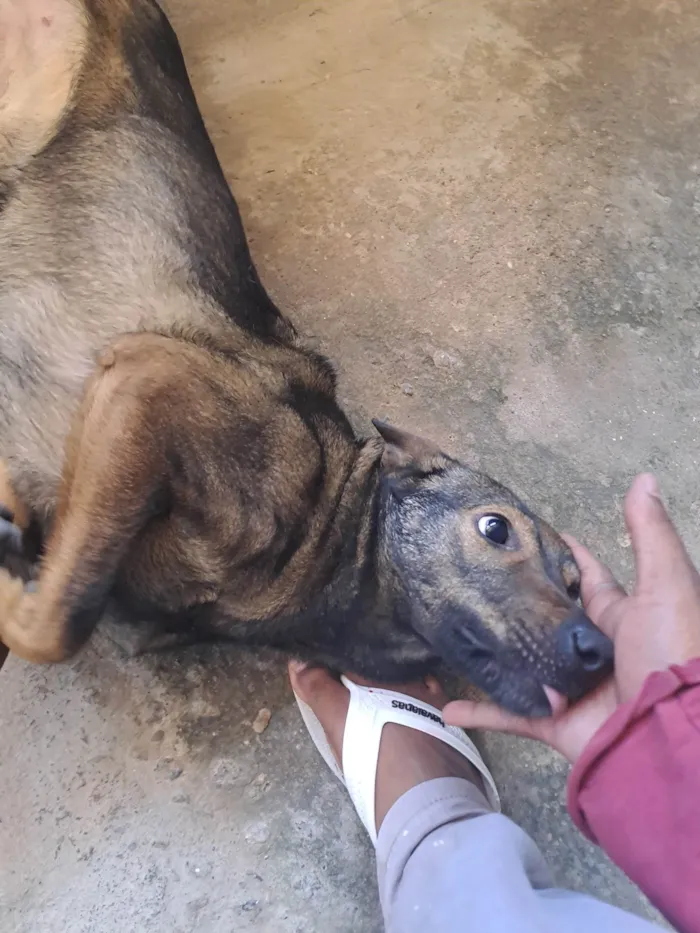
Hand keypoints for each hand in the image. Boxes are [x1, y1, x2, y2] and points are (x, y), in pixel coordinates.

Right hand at [443, 473, 699, 762]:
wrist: (666, 734)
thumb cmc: (671, 653)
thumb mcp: (666, 585)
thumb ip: (650, 535)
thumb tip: (644, 478)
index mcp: (619, 617)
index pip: (586, 580)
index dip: (563, 557)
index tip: (530, 536)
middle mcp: (591, 651)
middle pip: (546, 620)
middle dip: (517, 602)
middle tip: (477, 576)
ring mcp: (570, 686)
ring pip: (523, 664)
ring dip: (494, 653)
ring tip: (459, 631)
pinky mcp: (554, 719)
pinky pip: (511, 713)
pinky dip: (481, 711)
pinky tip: (448, 706)